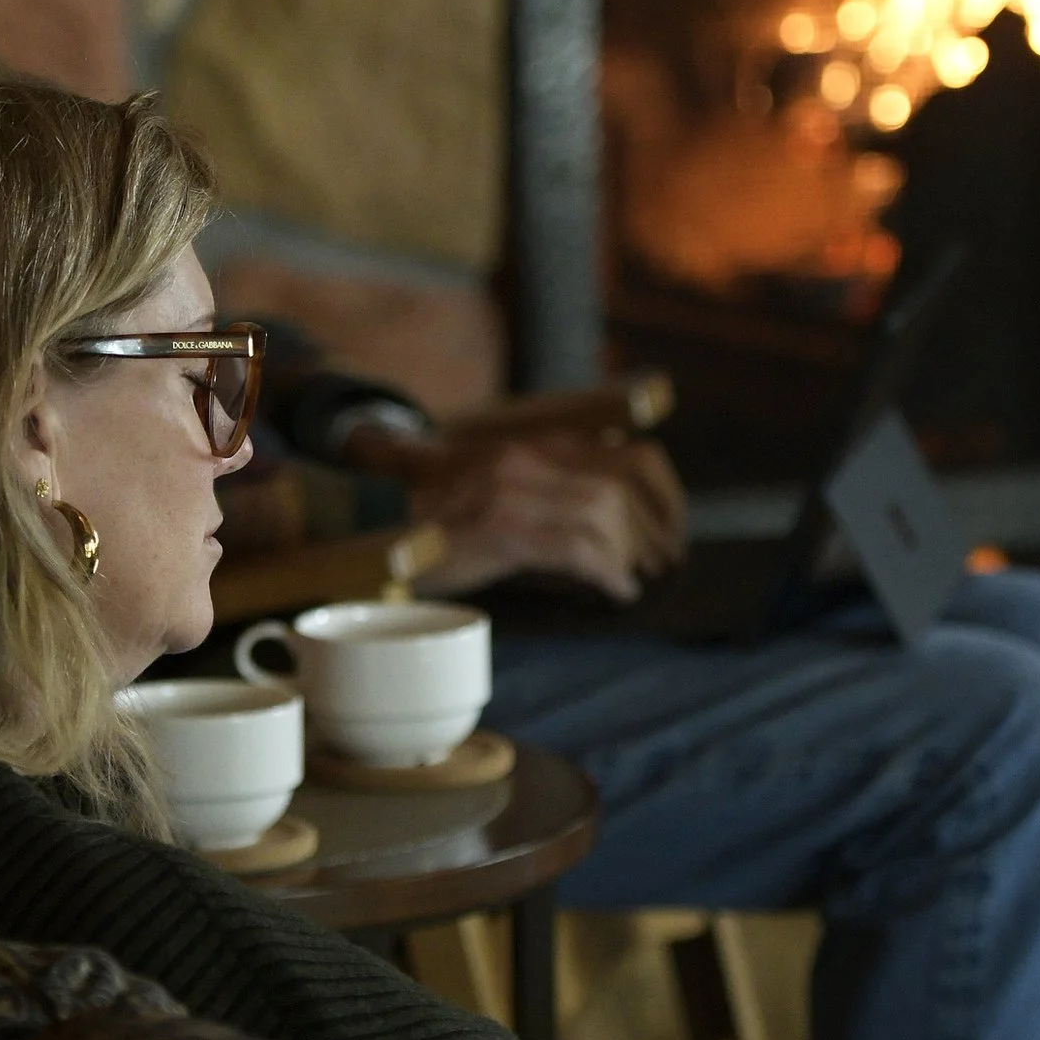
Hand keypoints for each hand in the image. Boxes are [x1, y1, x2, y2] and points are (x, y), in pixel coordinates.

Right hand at [398, 432, 686, 601]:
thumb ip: (548, 496)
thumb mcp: (496, 496)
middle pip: (625, 485)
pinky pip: (576, 549)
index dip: (665, 496)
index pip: (629, 457)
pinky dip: (606, 572)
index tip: (674, 531)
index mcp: (532, 447)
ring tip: (637, 579)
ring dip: (631, 553)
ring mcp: (510, 491)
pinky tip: (615, 592)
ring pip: (605, 515)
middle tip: (664, 563)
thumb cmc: (434, 524)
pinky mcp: (498, 529)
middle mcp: (525, 458)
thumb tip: (613, 528)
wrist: (366, 532)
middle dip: (657, 529)